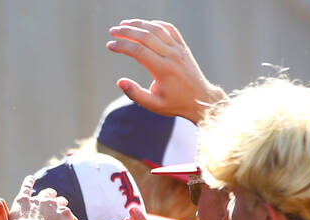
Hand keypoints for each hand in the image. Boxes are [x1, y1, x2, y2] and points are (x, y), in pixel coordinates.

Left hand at [7, 175, 101, 219]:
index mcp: (64, 212)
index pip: (68, 214)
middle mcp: (52, 203)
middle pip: (58, 202)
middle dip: (60, 204)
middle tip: (59, 206)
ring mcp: (38, 201)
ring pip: (45, 194)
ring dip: (49, 193)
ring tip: (50, 193)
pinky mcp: (23, 200)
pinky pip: (26, 187)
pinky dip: (28, 182)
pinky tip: (30, 178)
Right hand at [107, 19, 226, 123]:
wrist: (200, 99)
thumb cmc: (174, 103)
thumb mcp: (153, 105)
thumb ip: (135, 94)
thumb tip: (120, 82)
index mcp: (163, 69)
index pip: (138, 51)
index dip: (122, 46)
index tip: (110, 46)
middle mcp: (172, 55)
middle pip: (146, 36)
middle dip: (127, 31)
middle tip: (112, 31)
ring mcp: (179, 48)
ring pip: (157, 29)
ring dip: (139, 24)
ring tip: (124, 24)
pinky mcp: (182, 46)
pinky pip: (169, 28)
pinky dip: (155, 24)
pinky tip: (144, 26)